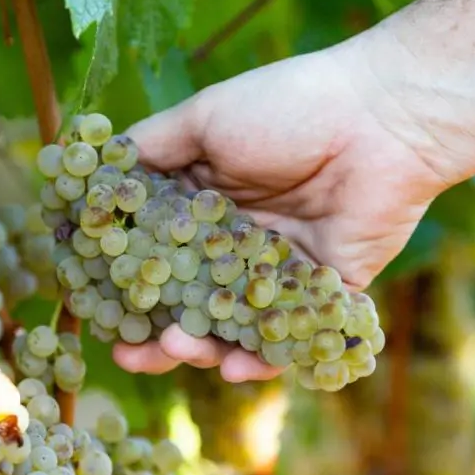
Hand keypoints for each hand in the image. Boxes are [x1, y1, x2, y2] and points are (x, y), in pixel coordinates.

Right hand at [112, 42, 450, 381]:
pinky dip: (262, 359)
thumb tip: (93, 175)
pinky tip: (236, 366)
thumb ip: (150, 149)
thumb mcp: (205, 118)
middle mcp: (240, 241)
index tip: (94, 306)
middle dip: (158, 332)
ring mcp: (280, 271)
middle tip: (127, 355)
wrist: (381, 119)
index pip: (158, 254)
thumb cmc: (289, 108)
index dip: (126, 283)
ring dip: (201, 347)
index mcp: (209, 202)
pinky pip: (290, 337)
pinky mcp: (324, 293)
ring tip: (179, 350)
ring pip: (233, 325)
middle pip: (190, 300)